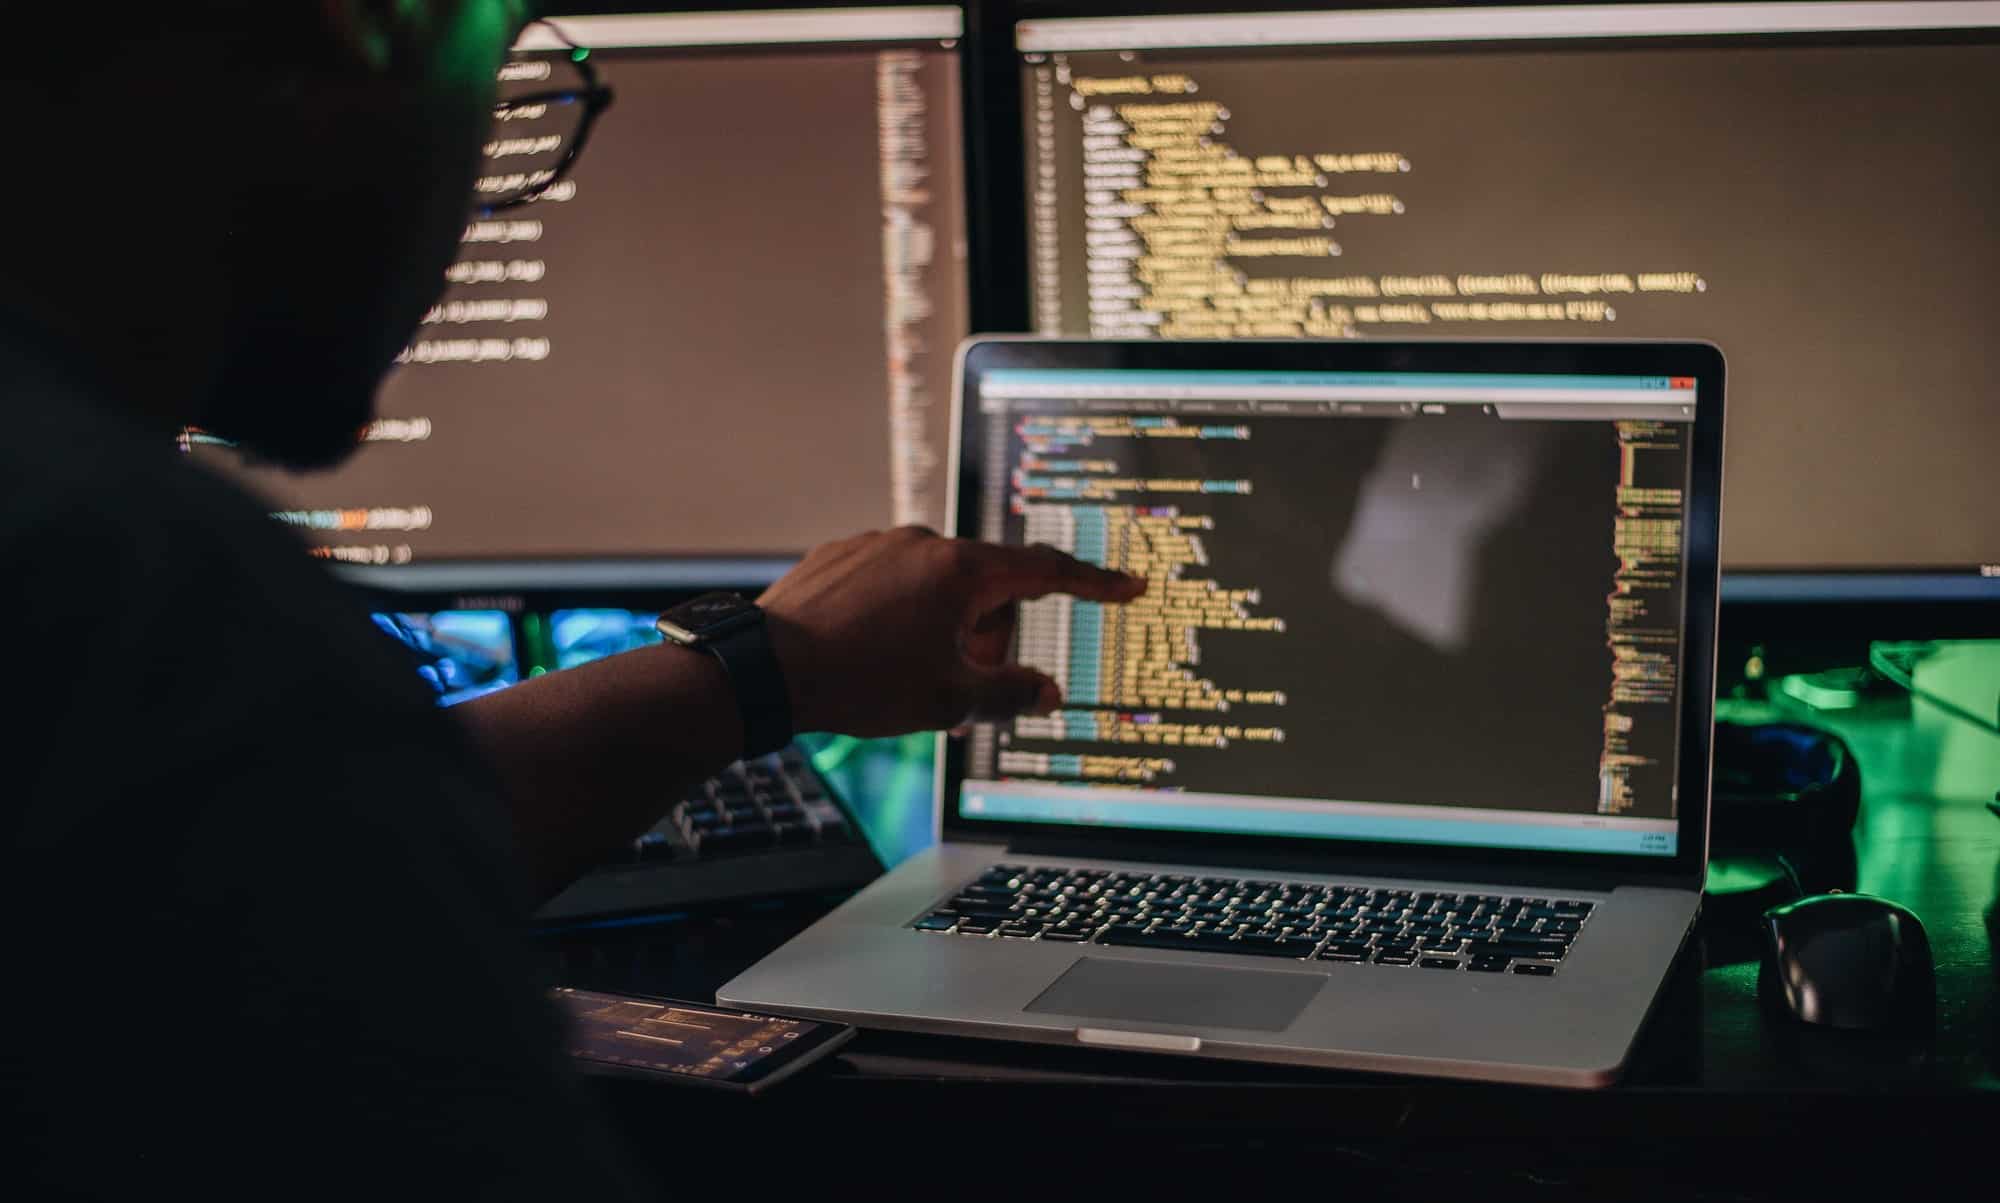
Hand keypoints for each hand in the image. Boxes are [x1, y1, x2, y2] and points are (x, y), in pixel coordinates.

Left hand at [758, 526, 1145, 736]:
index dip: (1093, 584)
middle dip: (986, 635)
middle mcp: (923, 544)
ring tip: (903, 672)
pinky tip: (871, 652)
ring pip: (937, 586)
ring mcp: (878, 544)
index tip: (1126, 585)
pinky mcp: (841, 555)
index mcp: (961, 572)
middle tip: (959, 683)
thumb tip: (1046, 693)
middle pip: (987, 587)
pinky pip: (892, 582)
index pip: (1046, 572)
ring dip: (941, 626)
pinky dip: (898, 615)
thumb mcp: (948, 701)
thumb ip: (1009, 695)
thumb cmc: (859, 682)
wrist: (765, 671)